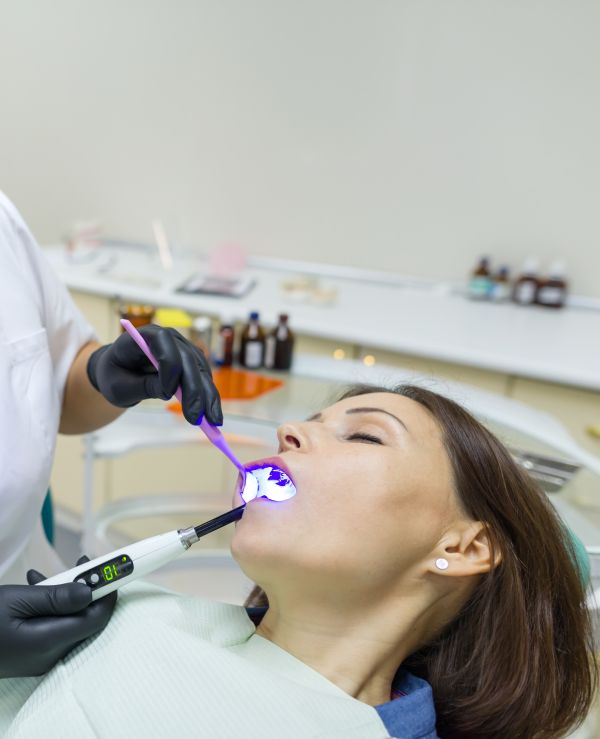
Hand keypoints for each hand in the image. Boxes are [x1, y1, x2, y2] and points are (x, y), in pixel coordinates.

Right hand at [0, 556, 116, 677]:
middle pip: (86, 618)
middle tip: (84, 563)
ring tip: (48, 574)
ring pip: (70, 620)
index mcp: (48, 642)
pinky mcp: (32, 652)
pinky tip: (35, 586)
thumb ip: (55, 597)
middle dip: (88, 588)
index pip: (95, 618)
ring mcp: (41, 656)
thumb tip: (89, 591)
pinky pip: (54, 626)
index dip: (108, 592)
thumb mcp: (16, 600)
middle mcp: (49, 654)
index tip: (113, 568)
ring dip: (67, 594)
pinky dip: (52, 605)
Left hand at [86, 324, 222, 425]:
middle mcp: (169, 338)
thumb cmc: (115, 375)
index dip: (169, 367)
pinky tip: (212, 415)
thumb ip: (142, 387)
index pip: (164, 343)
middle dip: (194, 390)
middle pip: (188, 360)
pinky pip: (204, 378)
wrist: (120, 371)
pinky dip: (209, 396)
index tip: (166, 395)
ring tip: (212, 422)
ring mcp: (183, 348)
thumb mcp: (119, 386)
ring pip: (201, 370)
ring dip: (207, 396)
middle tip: (195, 418)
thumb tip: (167, 392)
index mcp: (145, 336)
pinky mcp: (192, 362)